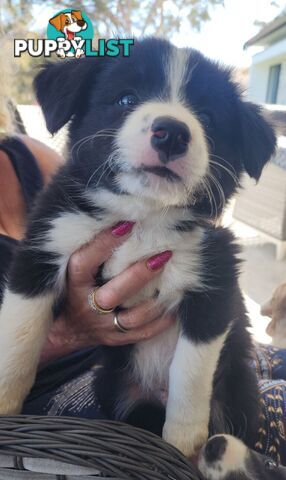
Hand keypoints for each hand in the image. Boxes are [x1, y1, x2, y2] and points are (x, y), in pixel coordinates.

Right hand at [40, 222, 173, 364]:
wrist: (70, 330)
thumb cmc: (77, 288)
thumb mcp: (77, 269)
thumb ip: (95, 251)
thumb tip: (126, 221)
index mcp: (75, 283)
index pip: (86, 262)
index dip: (105, 243)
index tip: (128, 224)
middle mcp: (88, 306)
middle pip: (114, 293)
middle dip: (140, 274)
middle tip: (163, 256)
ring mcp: (103, 327)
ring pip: (134, 317)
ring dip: (157, 300)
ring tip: (177, 283)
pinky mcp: (117, 340)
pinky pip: (144, 333)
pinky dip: (162, 320)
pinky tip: (174, 305)